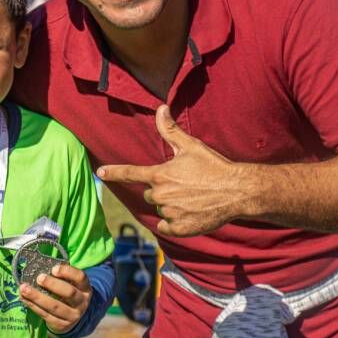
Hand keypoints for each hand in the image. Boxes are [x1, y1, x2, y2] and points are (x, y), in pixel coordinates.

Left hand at [20, 262, 91, 333]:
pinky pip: (45, 315)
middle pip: (69, 293)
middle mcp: (82, 302)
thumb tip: (40, 267)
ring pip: (55, 306)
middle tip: (39, 278)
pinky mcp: (61, 325)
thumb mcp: (71, 285)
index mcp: (85, 288)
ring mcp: (73, 316)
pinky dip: (33, 305)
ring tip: (24, 288)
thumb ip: (62, 277)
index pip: (80, 277)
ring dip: (37, 297)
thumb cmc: (68, 294)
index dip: (68, 272)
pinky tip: (24, 298)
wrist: (73, 318)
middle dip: (53, 284)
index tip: (53, 269)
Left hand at [96, 105, 254, 236]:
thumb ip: (171, 130)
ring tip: (193, 199)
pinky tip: (190, 214)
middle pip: (151, 194)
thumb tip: (160, 108)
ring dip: (171, 206)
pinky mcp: (179, 229)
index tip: (101, 173)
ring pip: (161, 210)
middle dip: (163, 190)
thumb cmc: (214, 166)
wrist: (236, 191)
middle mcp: (160, 195)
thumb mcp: (191, 146)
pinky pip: (166, 227)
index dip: (114, 172)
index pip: (130, 173)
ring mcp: (169, 213)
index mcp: (160, 175)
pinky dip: (175, 223)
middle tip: (185, 185)